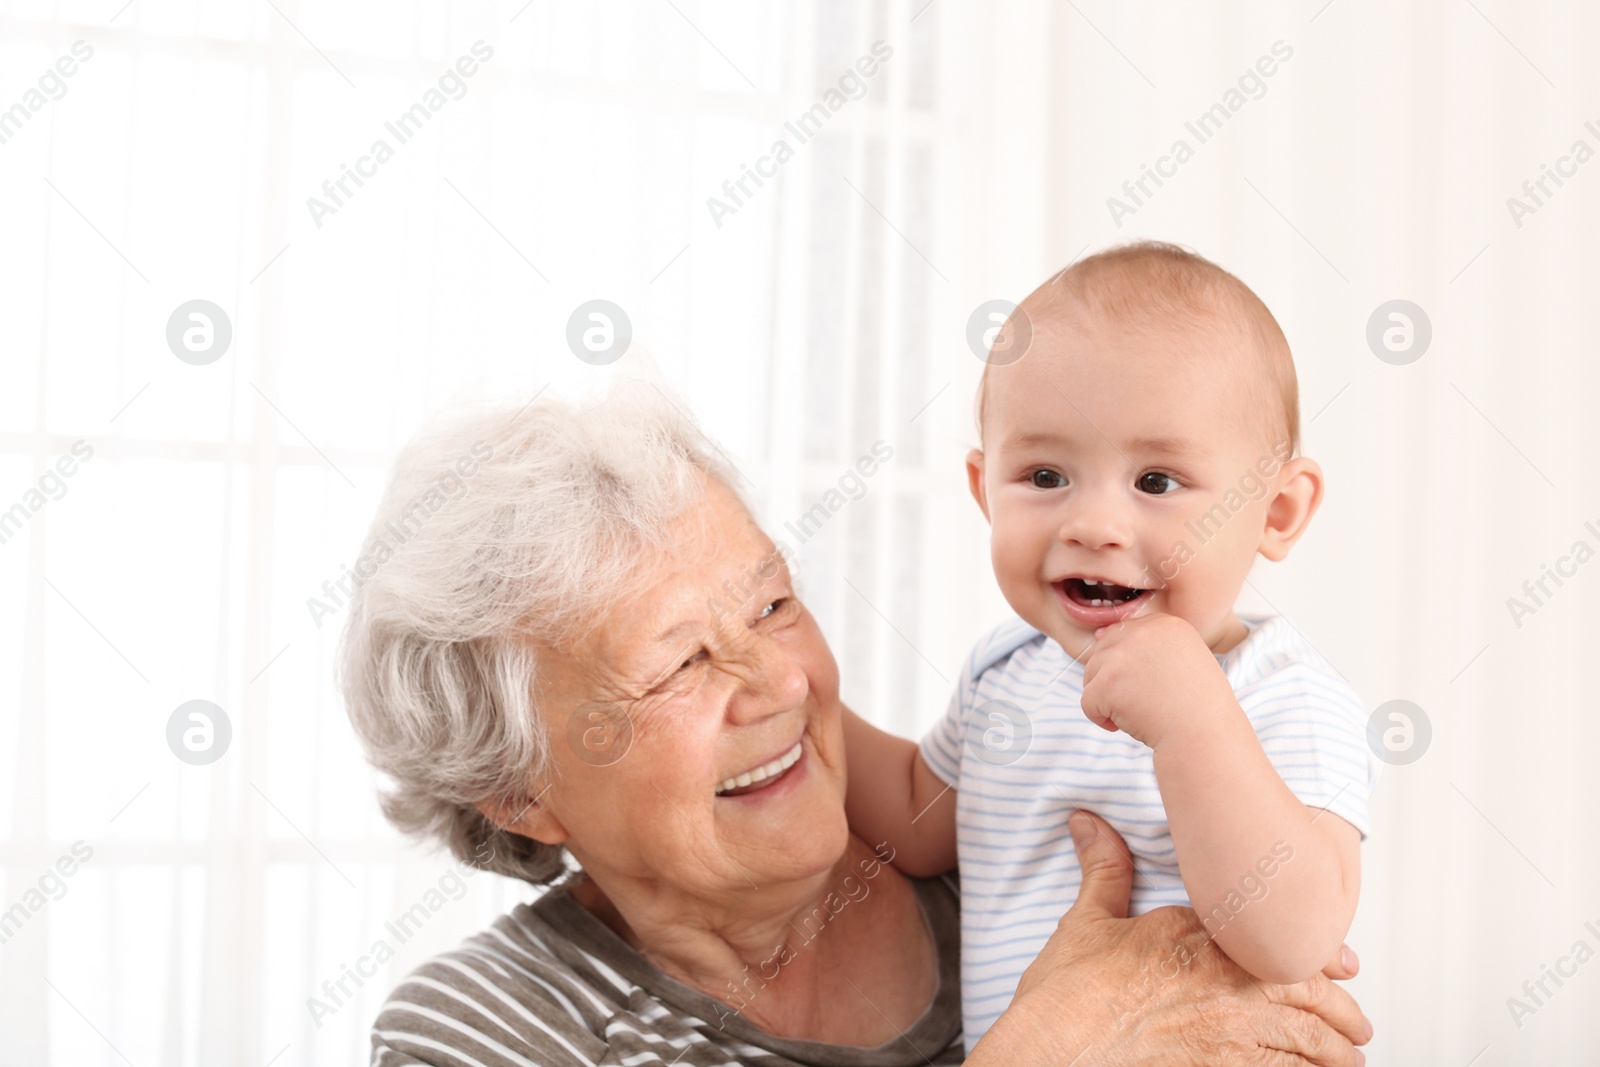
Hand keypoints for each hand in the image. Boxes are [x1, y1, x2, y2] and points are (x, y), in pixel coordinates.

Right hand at [967, 810, 1371, 1066]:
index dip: (1318, 957)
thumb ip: (1103, 870)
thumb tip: (1088, 822)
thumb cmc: (1068, 993)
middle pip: (1306, 997)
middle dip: (1339, 1014)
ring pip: (1306, 1043)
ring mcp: (1230, 1034)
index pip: (1276, 941)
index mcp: (1199, 937)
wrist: (1057, 1047)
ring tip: (1350, 1060)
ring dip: (1333, 1053)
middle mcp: (1226, 985)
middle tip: (1358, 1027)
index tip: (1341, 965)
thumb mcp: (1086, 921)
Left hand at [1080, 613, 1232, 747]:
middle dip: (1117, 681)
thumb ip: (1146, 643)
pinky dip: (1102, 719)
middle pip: (1104, 652)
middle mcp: (1141, 633)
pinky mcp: (1107, 683)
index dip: (1133, 666)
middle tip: (1149, 701)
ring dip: (1109, 699)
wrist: (1205, 738)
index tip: (1156, 685)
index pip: (1125, 635)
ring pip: (1092, 676)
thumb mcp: (1183, 660)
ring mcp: (1121, 657)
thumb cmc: (1197, 707)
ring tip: (1141, 711)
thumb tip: (1098, 635)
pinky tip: (1130, 724)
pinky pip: (1087, 701)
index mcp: (1165, 624)